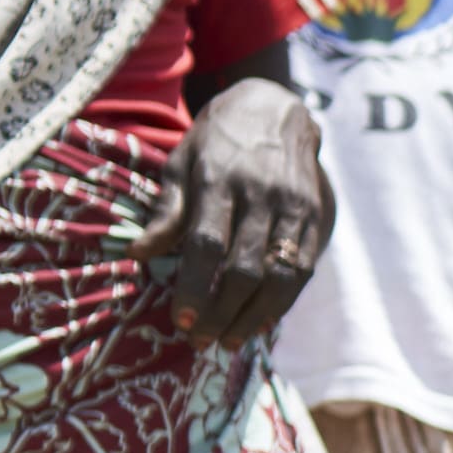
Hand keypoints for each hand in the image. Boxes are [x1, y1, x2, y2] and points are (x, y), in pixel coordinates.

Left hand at [135, 76, 330, 348]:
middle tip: (199, 340)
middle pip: (245, 267)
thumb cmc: (218, 141)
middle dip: (221, 311)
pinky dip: (282, 303)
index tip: (180, 319)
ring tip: (229, 342)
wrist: (276, 109)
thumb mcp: (182, 162)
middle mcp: (260, 194)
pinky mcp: (314, 218)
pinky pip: (302, 269)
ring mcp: (293, 207)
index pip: (207, 242)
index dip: (195, 286)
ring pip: (279, 275)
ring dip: (254, 317)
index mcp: (219, 179)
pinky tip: (260, 324)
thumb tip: (137, 255)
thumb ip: (166, 210)